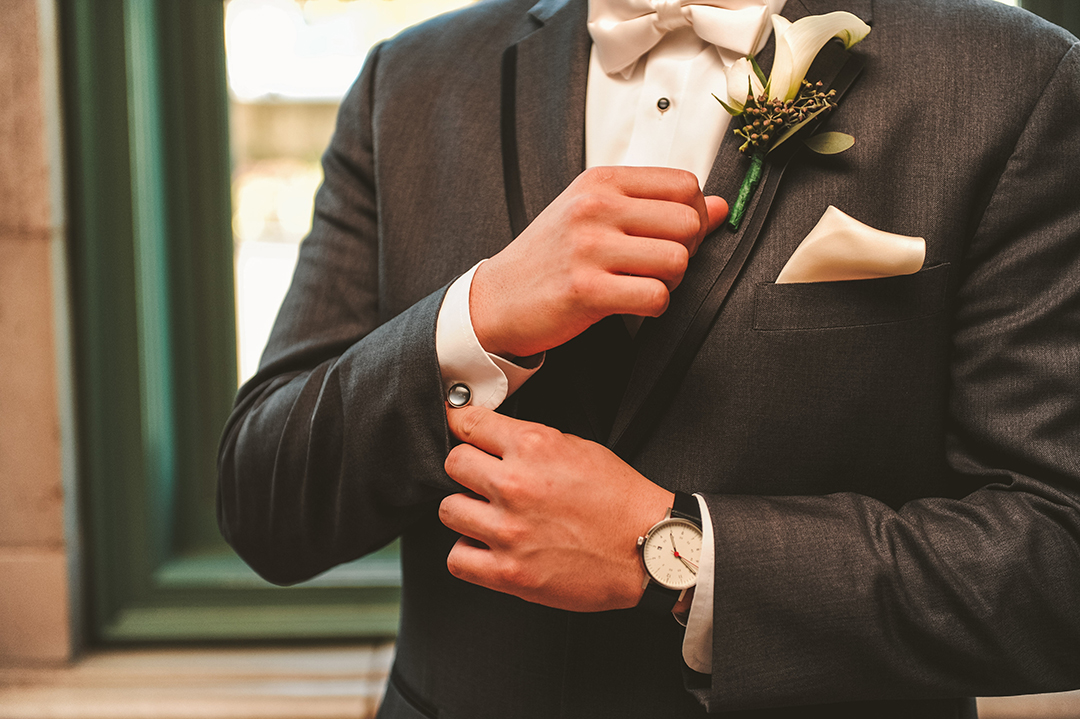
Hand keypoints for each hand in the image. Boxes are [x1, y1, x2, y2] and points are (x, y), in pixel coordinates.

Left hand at [440, 405, 674, 611]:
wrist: (648, 547)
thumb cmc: (619, 499)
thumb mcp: (577, 448)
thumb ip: (530, 442)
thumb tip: (492, 438)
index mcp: (533, 446)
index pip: (467, 424)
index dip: (462, 427)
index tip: (460, 432)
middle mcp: (515, 485)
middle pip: (453, 464)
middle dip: (467, 470)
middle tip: (484, 481)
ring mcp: (509, 531)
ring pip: (448, 510)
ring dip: (467, 512)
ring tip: (489, 517)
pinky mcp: (509, 572)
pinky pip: (456, 559)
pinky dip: (468, 554)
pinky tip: (488, 548)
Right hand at [470, 166, 727, 358]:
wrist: (496, 299)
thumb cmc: (548, 257)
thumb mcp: (596, 216)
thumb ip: (657, 206)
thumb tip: (721, 206)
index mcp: (600, 181)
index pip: (685, 183)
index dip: (694, 213)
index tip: (673, 233)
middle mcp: (594, 207)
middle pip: (689, 222)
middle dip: (685, 250)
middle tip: (657, 265)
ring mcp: (589, 248)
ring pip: (677, 261)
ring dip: (670, 281)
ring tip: (642, 284)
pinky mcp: (586, 290)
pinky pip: (655, 297)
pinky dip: (654, 307)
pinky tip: (631, 304)